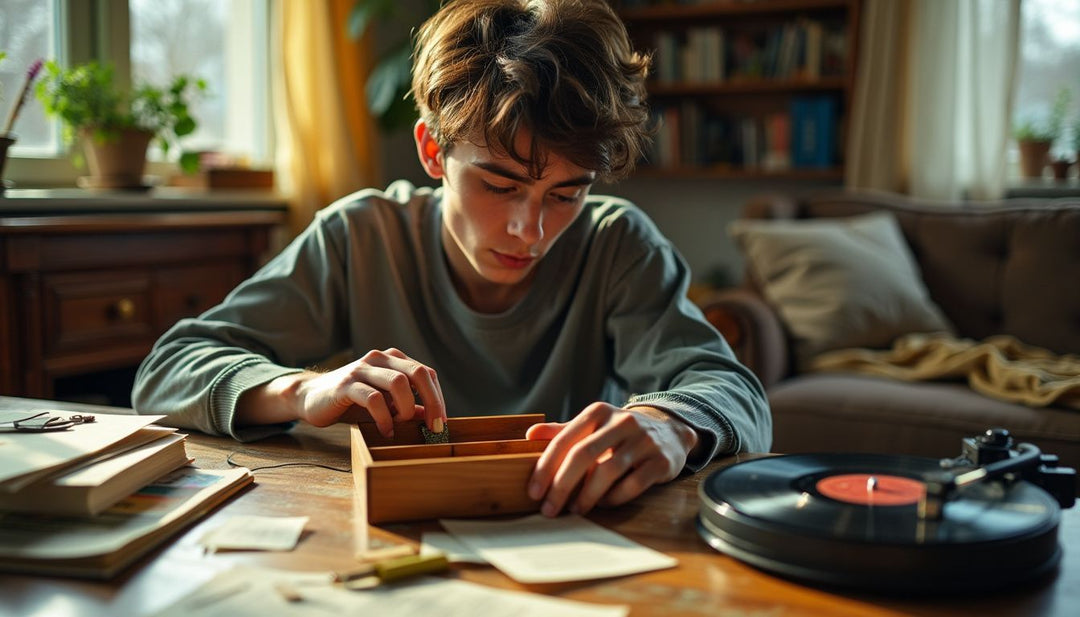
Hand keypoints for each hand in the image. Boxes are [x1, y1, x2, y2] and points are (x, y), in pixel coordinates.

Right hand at [290, 348, 445, 437]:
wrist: (310, 396)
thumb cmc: (351, 401)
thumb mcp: (384, 403)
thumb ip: (407, 406)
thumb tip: (431, 417)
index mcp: (392, 359)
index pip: (426, 373)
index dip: (438, 397)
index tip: (441, 422)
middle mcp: (379, 359)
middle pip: (418, 373)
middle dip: (432, 401)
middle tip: (433, 426)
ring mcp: (362, 369)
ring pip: (398, 382)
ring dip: (406, 408)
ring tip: (400, 425)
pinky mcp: (346, 385)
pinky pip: (374, 399)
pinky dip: (385, 418)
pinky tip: (385, 431)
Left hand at [525, 403, 697, 516]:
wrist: (670, 431)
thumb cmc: (621, 433)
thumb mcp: (594, 426)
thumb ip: (563, 432)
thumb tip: (530, 435)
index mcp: (598, 412)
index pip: (565, 439)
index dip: (546, 467)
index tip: (534, 491)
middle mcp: (621, 422)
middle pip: (584, 455)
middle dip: (562, 485)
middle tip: (549, 508)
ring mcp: (643, 440)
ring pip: (608, 471)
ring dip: (587, 495)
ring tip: (575, 510)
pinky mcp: (660, 460)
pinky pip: (633, 484)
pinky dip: (614, 498)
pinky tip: (603, 505)